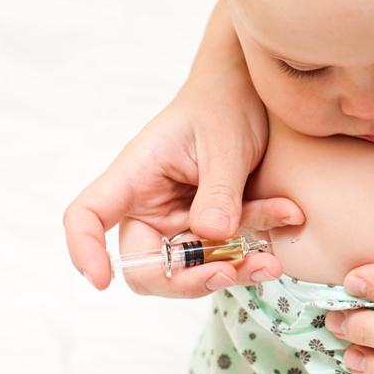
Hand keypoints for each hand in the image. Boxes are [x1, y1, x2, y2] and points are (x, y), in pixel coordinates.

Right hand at [63, 2, 303, 296]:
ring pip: (196, 267)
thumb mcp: (225, 142)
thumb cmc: (226, 103)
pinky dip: (255, 247)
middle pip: (147, 265)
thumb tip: (213, 235)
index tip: (100, 281)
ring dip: (233, 267)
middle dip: (187, 279)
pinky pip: (229, 252)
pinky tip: (288, 217)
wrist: (254, 92)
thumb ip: (219, 188)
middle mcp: (151, 204)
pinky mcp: (214, 226)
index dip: (85, 250)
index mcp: (136, 175)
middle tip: (228, 273)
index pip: (88, 215)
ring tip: (272, 259)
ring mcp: (182, 219)